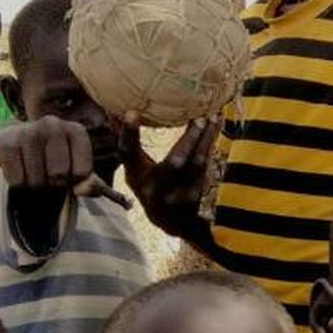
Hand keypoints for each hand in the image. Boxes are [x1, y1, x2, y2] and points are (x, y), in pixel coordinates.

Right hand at [118, 113, 216, 235]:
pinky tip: (216, 127)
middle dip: (189, 138)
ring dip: (207, 138)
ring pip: (197, 163)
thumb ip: (128, 143)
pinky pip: (206, 165)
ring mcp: (179, 194)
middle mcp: (156, 188)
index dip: (128, 134)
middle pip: (175, 162)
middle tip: (200, 117)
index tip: (132, 113)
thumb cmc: (148, 186)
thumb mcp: (134, 169)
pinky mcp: (197, 193)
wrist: (171, 222)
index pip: (129, 154)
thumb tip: (115, 111)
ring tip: (213, 116)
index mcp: (136, 177)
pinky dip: (211, 145)